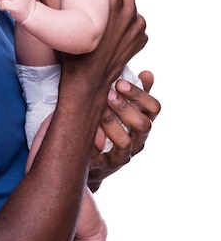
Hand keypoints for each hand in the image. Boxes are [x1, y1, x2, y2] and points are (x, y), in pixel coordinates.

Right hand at [33, 0, 155, 190]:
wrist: (88, 88)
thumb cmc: (70, 54)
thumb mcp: (55, 20)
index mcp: (113, 4)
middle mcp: (130, 13)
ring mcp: (138, 28)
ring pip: (133, 2)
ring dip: (121, 3)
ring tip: (103, 12)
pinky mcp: (140, 39)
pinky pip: (135, 22)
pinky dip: (125, 23)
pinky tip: (109, 31)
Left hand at [88, 71, 160, 191]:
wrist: (88, 157)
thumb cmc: (107, 124)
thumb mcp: (120, 106)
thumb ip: (134, 91)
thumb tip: (148, 74)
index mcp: (143, 121)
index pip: (153, 108)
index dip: (140, 94)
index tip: (120, 82)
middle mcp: (138, 140)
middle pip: (143, 124)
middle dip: (124, 107)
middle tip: (107, 93)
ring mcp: (124, 154)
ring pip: (126, 141)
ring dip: (111, 123)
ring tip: (97, 110)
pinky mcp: (107, 166)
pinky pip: (105, 157)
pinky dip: (97, 142)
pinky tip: (88, 130)